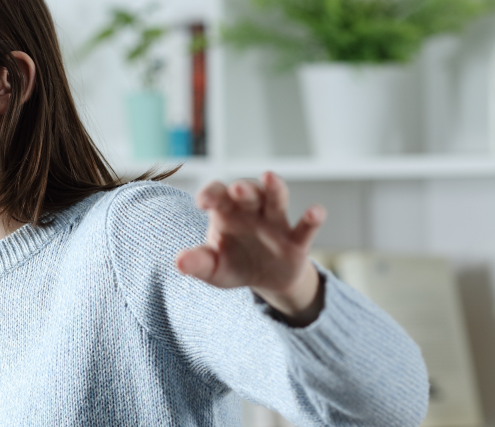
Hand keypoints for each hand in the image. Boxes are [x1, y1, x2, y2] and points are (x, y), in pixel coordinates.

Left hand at [175, 172, 327, 325]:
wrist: (266, 281)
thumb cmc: (234, 265)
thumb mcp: (213, 268)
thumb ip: (198, 263)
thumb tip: (178, 263)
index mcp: (226, 213)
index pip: (217, 194)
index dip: (210, 194)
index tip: (202, 203)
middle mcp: (251, 212)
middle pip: (248, 192)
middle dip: (243, 189)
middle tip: (238, 190)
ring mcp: (275, 223)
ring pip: (276, 199)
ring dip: (274, 188)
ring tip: (270, 178)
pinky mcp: (296, 241)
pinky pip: (305, 228)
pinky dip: (312, 219)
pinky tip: (316, 212)